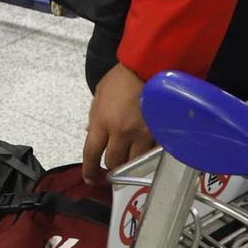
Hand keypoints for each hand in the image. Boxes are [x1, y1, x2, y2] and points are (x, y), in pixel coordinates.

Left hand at [83, 63, 154, 182]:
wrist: (147, 69)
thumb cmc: (120, 79)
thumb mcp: (99, 95)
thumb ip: (95, 118)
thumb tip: (91, 134)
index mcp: (101, 121)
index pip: (91, 153)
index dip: (89, 169)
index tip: (90, 178)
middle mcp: (120, 132)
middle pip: (114, 163)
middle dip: (111, 168)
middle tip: (111, 168)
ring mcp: (141, 134)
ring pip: (134, 162)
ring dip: (129, 163)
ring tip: (128, 160)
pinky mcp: (158, 133)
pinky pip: (150, 153)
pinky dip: (146, 154)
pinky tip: (144, 150)